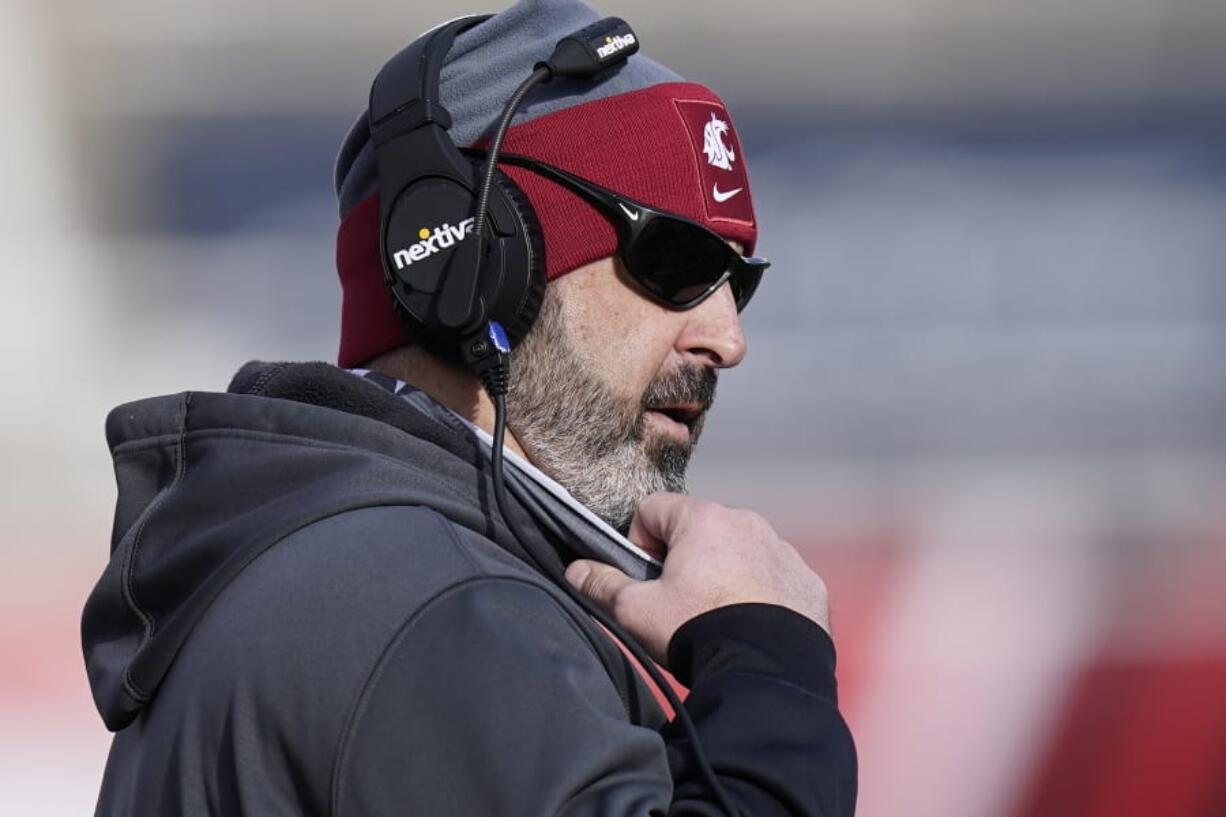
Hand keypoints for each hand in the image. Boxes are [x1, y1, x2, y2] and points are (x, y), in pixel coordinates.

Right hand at [564, 492, 829, 665]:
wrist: (768, 671)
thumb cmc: (696, 629)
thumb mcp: (636, 611)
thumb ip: (602, 584)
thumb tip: (575, 569)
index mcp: (703, 519)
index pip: (654, 509)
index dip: (639, 542)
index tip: (646, 578)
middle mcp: (747, 522)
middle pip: (699, 528)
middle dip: (685, 557)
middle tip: (679, 602)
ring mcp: (782, 549)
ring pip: (739, 550)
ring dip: (724, 572)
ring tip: (717, 616)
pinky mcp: (807, 579)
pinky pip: (774, 575)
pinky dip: (761, 592)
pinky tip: (751, 625)